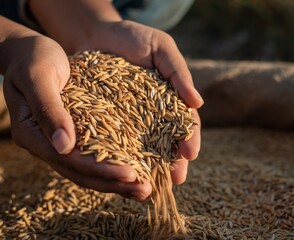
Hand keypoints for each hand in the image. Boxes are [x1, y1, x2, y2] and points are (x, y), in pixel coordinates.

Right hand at [0, 35, 150, 200]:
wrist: (26, 52)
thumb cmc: (32, 58)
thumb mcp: (38, 77)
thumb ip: (49, 110)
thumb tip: (64, 146)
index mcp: (31, 134)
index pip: (69, 160)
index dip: (101, 170)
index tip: (131, 175)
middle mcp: (43, 145)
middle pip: (80, 172)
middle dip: (113, 183)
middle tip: (145, 191)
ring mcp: (55, 143)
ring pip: (87, 170)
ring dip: (115, 181)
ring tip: (145, 188)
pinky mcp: (70, 135)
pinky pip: (92, 155)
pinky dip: (112, 164)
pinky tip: (135, 168)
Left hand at [73, 20, 203, 185]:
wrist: (96, 34)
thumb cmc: (133, 38)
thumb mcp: (161, 48)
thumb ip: (178, 72)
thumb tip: (197, 102)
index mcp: (171, 101)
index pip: (185, 124)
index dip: (190, 139)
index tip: (190, 153)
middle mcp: (153, 116)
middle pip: (167, 144)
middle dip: (173, 163)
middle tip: (176, 179)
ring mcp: (130, 122)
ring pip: (143, 150)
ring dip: (149, 169)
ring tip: (152, 186)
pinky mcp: (107, 123)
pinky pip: (115, 143)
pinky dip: (120, 159)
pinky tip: (121, 173)